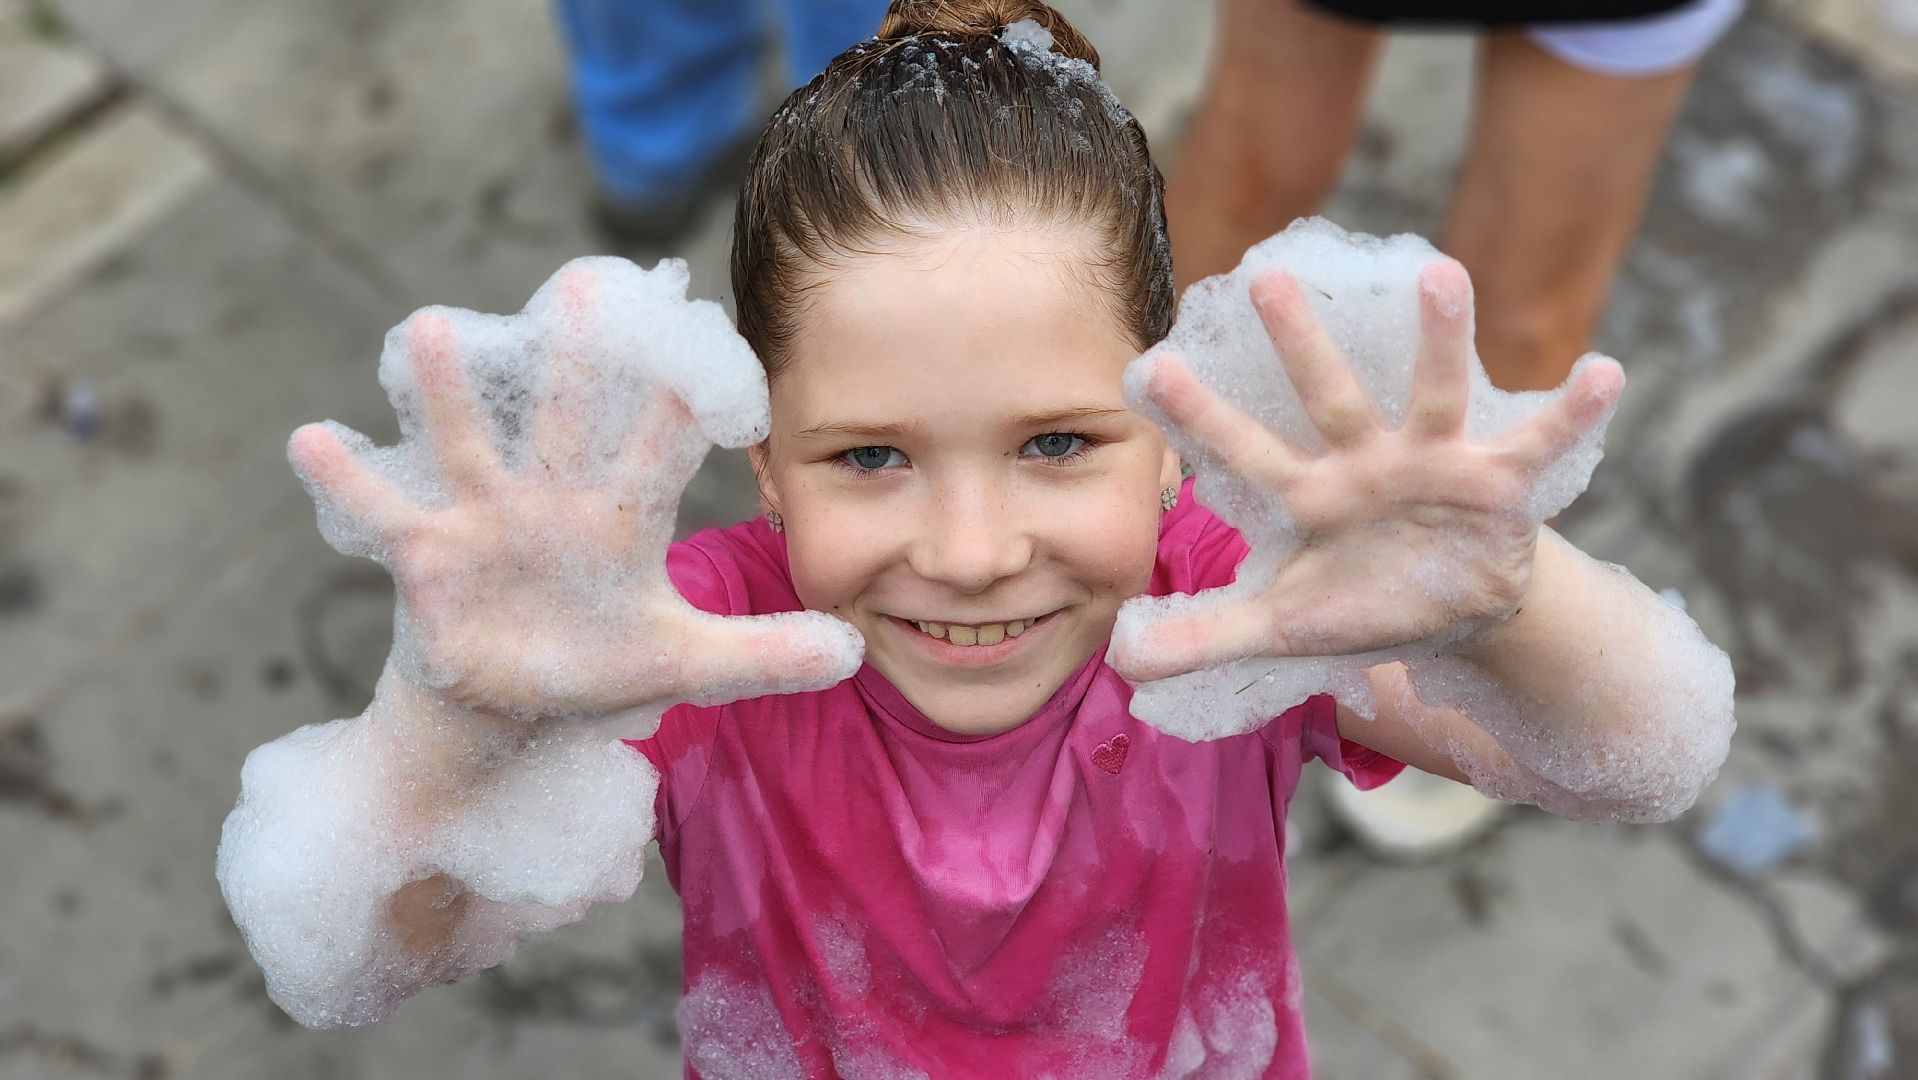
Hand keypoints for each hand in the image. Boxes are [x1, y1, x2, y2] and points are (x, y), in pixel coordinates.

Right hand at [289, 259, 861, 719]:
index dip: (685, 400)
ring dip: (448, 394)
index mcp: (620, 518)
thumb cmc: (596, 668)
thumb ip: (765, 653)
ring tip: (428, 329)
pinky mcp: (426, 556)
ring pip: (469, 444)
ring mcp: (484, 522)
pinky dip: (347, 480)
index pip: (661, 448)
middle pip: (566, 421)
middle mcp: (552, 501)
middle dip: (575, 360)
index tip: (708, 337)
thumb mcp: (686, 663)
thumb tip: (858, 653)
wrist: (508, 708)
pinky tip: (311, 437)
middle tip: (585, 286)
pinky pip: (382, 512)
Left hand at [1111, 258, 1621, 683]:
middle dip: (1299, 343)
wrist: (1450, 607)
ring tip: (1442, 272)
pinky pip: (1540, 439)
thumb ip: (1204, 636)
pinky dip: (1575, 410)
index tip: (1144, 364)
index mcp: (1305, 495)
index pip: (1239, 449)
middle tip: (1266, 275)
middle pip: (1326, 396)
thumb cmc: (1356, 600)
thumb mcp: (1282, 626)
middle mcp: (1363, 462)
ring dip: (1441, 337)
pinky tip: (1605, 371)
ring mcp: (1433, 463)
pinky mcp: (1499, 479)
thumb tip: (1120, 661)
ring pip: (1435, 391)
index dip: (1196, 414)